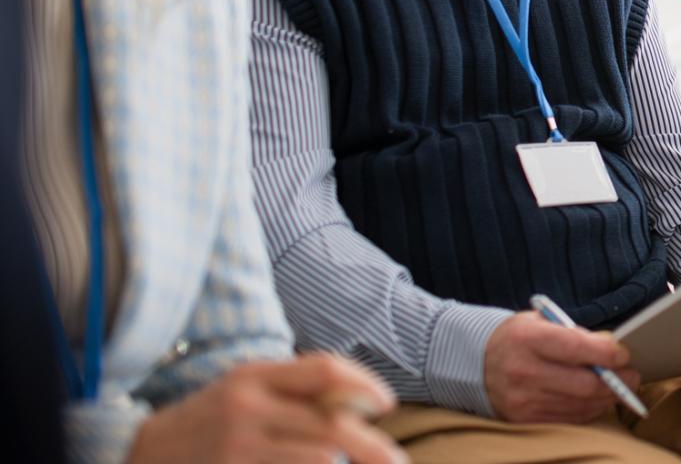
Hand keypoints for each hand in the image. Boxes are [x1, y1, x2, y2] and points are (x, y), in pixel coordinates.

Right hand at [127, 353, 401, 463]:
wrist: (138, 455)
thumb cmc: (209, 420)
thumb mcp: (246, 389)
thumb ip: (297, 389)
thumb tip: (364, 400)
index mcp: (253, 376)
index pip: (324, 370)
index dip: (364, 384)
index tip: (386, 404)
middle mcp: (246, 409)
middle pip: (331, 425)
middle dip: (374, 446)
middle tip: (397, 462)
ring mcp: (236, 449)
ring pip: (319, 459)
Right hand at [483, 310, 639, 423]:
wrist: (476, 365)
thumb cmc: (517, 338)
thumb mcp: (540, 322)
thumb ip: (574, 333)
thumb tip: (611, 346)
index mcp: (527, 339)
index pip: (577, 348)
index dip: (607, 353)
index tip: (624, 354)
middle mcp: (523, 372)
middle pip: (584, 384)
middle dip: (617, 381)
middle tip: (633, 375)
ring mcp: (523, 401)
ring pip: (580, 406)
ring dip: (607, 398)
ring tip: (619, 387)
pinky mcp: (524, 421)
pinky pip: (569, 420)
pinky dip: (589, 411)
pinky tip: (597, 400)